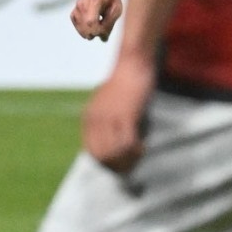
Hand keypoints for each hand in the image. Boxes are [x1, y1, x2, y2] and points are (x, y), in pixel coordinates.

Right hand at [71, 0, 122, 40]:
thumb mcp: (116, 9)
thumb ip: (109, 24)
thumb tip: (102, 39)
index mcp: (94, 0)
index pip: (91, 22)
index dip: (99, 31)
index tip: (106, 32)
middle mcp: (81, 4)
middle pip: (86, 28)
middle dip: (97, 33)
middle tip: (105, 29)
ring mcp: (76, 9)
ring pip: (82, 31)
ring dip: (92, 32)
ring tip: (100, 25)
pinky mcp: (73, 15)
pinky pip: (79, 29)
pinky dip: (87, 30)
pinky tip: (93, 25)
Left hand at [82, 56, 154, 172]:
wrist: (132, 65)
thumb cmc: (123, 84)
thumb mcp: (105, 105)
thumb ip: (104, 122)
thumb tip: (112, 145)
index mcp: (88, 119)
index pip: (92, 153)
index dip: (107, 164)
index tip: (121, 165)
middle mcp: (96, 120)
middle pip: (103, 157)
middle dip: (118, 166)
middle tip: (133, 163)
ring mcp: (110, 118)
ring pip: (115, 153)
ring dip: (128, 160)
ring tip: (139, 155)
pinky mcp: (126, 115)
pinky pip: (128, 144)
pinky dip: (136, 151)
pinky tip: (143, 147)